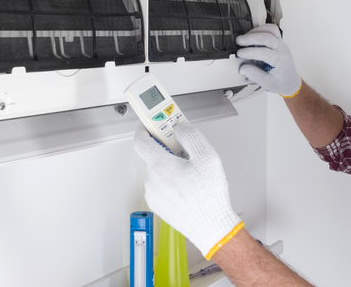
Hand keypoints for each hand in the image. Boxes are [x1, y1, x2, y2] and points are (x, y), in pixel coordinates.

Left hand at [134, 124, 242, 257]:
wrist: (210, 227)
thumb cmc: (209, 197)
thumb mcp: (207, 157)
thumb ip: (190, 136)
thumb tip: (179, 128)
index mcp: (160, 166)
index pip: (140, 141)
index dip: (145, 129)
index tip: (151, 123)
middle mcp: (152, 180)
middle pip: (153, 155)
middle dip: (167, 149)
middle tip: (184, 149)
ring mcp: (153, 194)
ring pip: (158, 171)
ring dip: (170, 166)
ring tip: (191, 172)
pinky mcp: (158, 204)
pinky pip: (160, 185)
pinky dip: (170, 180)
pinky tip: (187, 185)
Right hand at [236, 24, 301, 97]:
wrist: (290, 80)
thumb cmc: (281, 82)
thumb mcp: (268, 83)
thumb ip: (255, 75)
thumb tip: (243, 68)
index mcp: (281, 61)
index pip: (265, 53)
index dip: (250, 52)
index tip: (240, 54)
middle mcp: (282, 50)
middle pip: (267, 38)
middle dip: (251, 38)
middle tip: (239, 41)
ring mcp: (281, 43)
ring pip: (271, 30)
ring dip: (256, 31)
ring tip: (245, 37)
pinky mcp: (278, 41)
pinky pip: (272, 29)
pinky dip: (261, 29)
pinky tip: (252, 34)